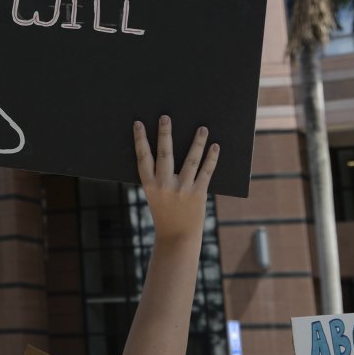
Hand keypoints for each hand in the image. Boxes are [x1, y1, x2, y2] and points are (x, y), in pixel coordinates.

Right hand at [134, 116, 217, 242]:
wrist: (177, 237)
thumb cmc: (164, 214)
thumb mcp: (153, 196)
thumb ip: (157, 178)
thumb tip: (166, 151)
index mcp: (149, 185)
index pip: (143, 157)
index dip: (140, 139)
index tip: (139, 123)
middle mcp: (164, 185)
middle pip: (165, 153)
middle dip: (164, 133)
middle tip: (166, 117)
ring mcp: (182, 189)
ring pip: (191, 159)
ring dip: (197, 142)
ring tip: (202, 128)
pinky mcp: (199, 193)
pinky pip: (206, 172)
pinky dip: (212, 158)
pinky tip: (215, 146)